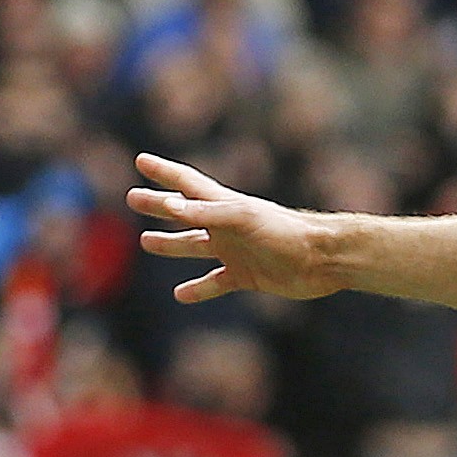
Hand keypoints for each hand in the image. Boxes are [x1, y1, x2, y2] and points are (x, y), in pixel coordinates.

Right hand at [127, 154, 346, 303]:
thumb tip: (169, 205)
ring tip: (147, 242)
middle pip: (184, 214)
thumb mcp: (242, 218)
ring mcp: (236, 251)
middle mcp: (227, 226)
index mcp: (224, 205)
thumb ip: (205, 213)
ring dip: (172, 245)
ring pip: (195, 247)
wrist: (323, 259)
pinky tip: (181, 295)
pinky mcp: (247, 276)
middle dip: (159, 206)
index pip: (187, 184)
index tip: (141, 161)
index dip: (164, 172)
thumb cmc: (285, 231)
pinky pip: (216, 283)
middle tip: (133, 198)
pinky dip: (198, 289)